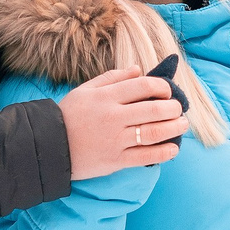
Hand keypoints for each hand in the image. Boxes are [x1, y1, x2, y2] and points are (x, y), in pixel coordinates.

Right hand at [58, 68, 186, 179]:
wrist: (48, 146)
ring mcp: (115, 140)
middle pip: (153, 109)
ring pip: (154, 132)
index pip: (143, 86)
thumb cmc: (69, 115)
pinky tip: (174, 148)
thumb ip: (113, 77)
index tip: (168, 92)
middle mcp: (113, 117)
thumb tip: (138, 69)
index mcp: (106, 97)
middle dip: (173, 108)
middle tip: (179, 109)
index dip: (162, 87)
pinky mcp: (116, 160)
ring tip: (182, 125)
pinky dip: (164, 152)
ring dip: (174, 128)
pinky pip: (146, 156)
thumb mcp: (86, 90)